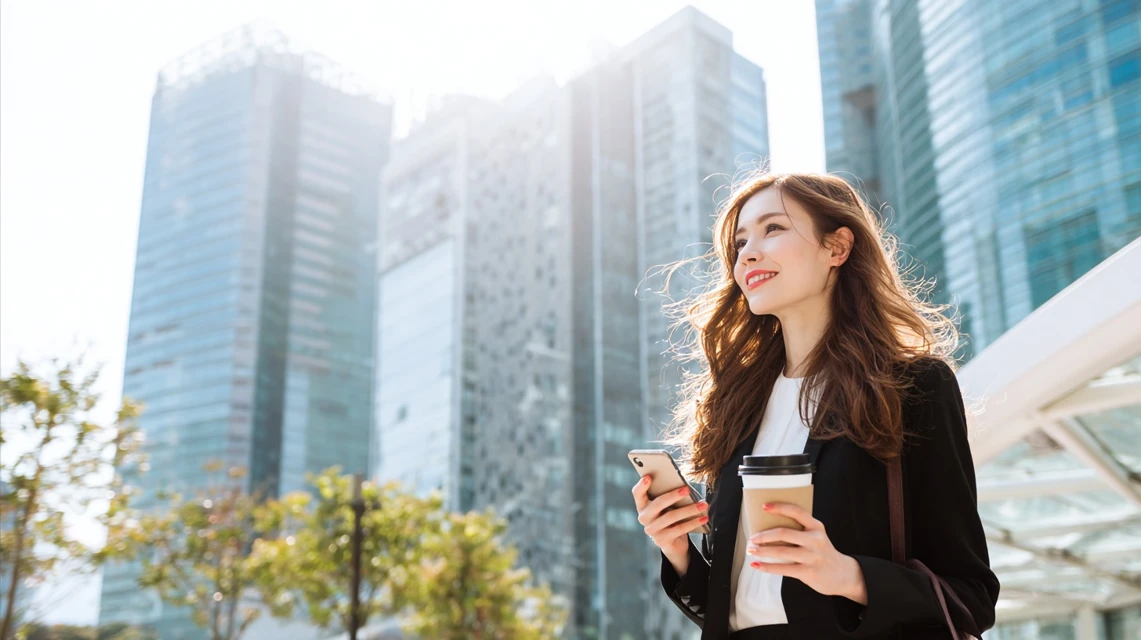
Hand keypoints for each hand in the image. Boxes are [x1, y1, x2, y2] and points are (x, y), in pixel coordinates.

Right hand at [631, 476, 708, 561]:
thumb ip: (669, 496)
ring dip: (689, 509)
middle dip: (673, 495)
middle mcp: (644, 518)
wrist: (673, 543)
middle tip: (687, 490)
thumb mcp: (667, 506)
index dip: (641, 485)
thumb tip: (684, 487)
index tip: (648, 477)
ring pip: (671, 516)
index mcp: (643, 505)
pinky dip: (693, 522)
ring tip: (703, 504)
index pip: (638, 493)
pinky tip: (703, 518)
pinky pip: (679, 529)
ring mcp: (652, 530)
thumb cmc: (670, 517)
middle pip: (657, 504)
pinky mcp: (662, 540)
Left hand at [746, 502, 866, 604]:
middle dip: (764, 535)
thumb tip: (768, 529)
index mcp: (816, 527)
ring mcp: (812, 556)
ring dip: (762, 551)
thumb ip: (800, 532)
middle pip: (784, 533)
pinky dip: (767, 567)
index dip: (779, 508)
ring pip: (781, 551)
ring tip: (751, 550)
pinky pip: (783, 569)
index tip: (764, 506)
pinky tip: (756, 565)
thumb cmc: (822, 553)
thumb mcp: (816, 537)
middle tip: (752, 538)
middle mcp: (815, 539)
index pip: (796, 512)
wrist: (843, 575)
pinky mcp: (808, 572)